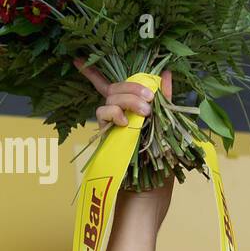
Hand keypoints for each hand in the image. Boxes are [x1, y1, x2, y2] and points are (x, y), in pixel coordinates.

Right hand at [74, 59, 174, 211]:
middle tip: (149, 98)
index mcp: (135, 110)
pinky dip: (113, 113)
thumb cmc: (162, 164)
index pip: (114, 87)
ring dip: (128, 99)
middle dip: (132, 87)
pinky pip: (102, 115)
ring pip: (110, 98)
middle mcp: (120, 115)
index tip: (78, 59)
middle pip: (116, 88)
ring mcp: (112, 124)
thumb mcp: (170, 128)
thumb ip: (166, 102)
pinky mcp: (107, 135)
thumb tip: (167, 74)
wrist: (152, 192)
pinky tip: (125, 122)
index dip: (94, 73)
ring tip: (145, 113)